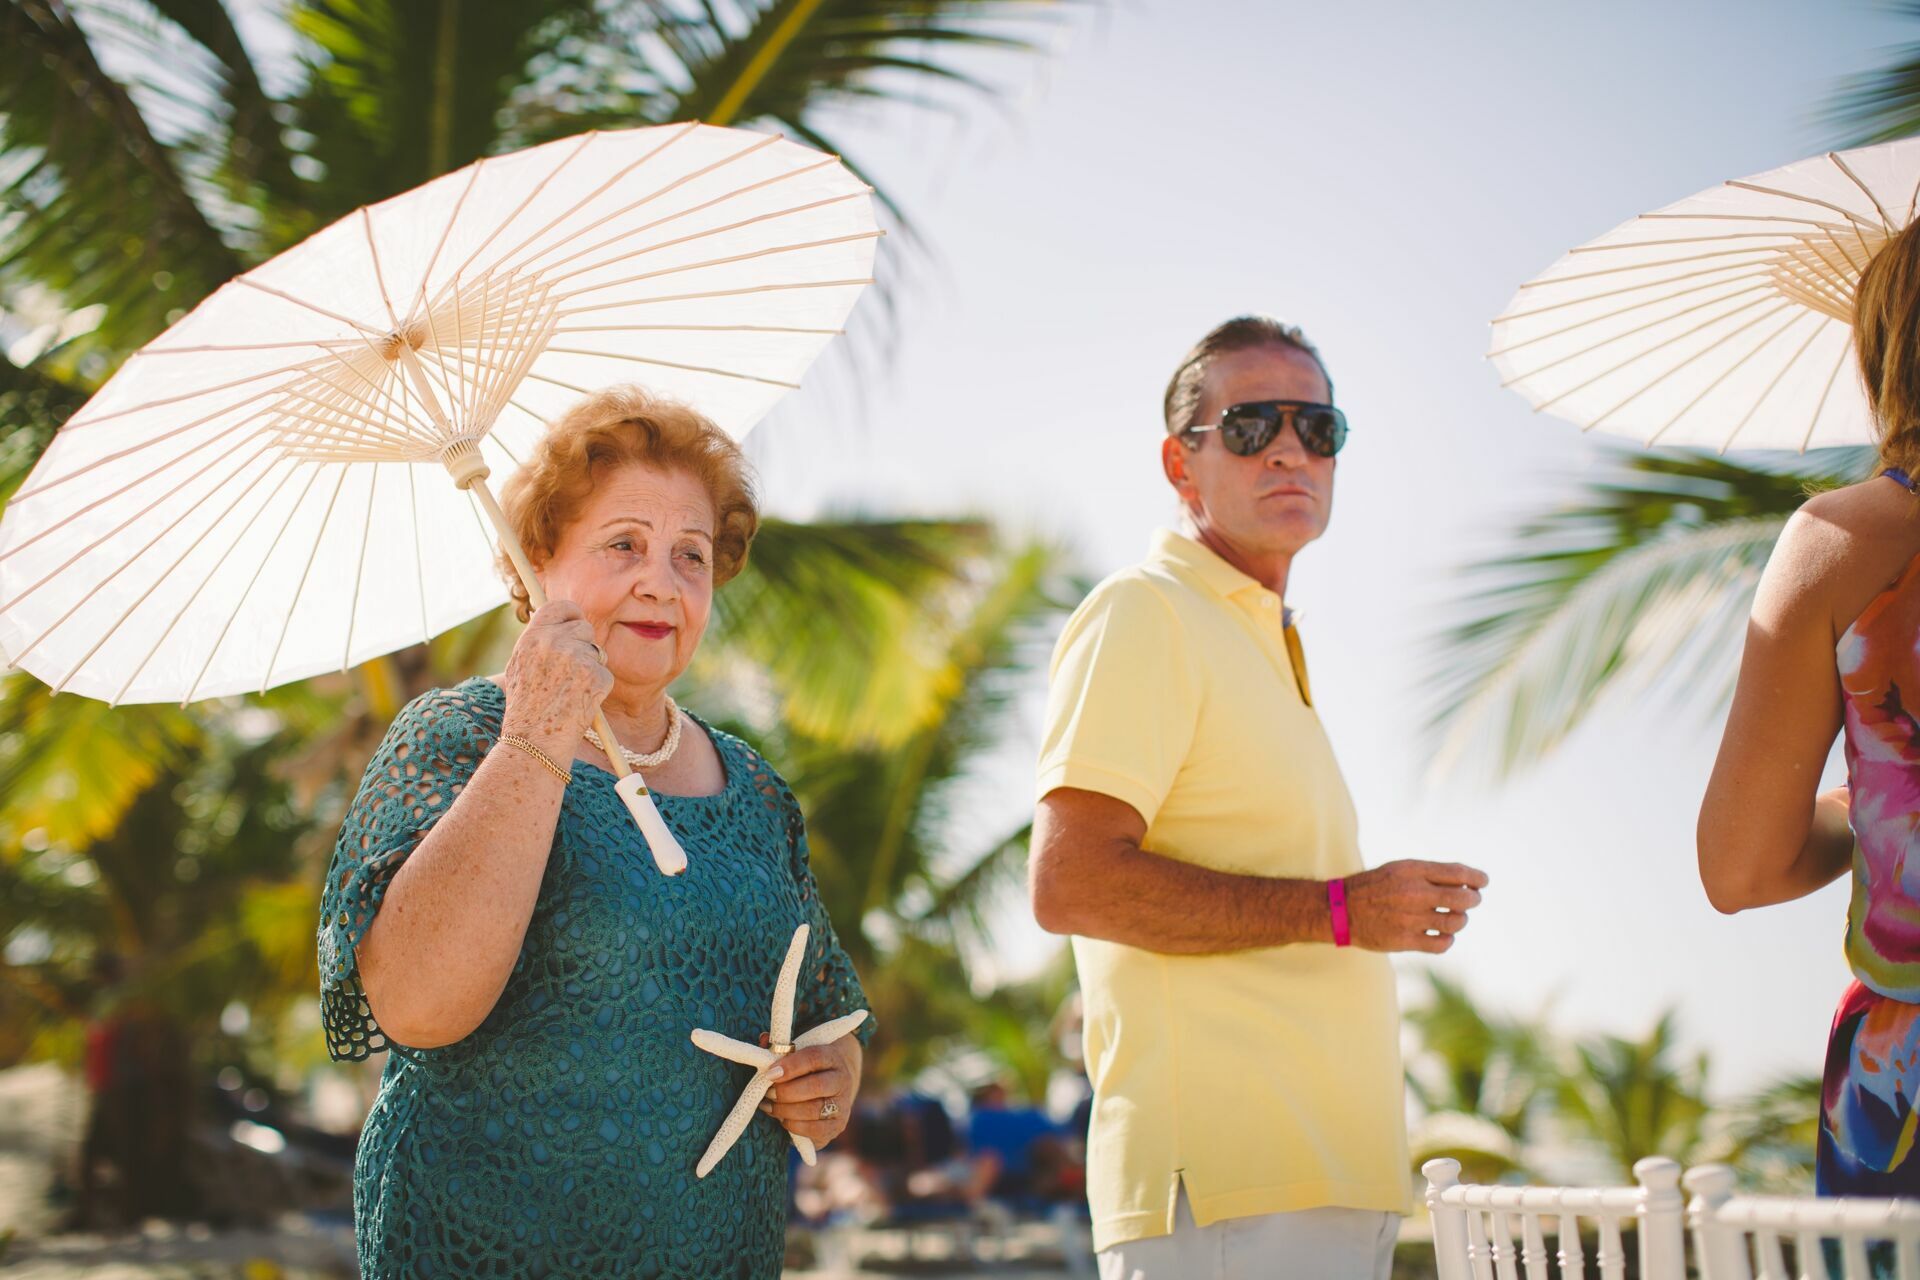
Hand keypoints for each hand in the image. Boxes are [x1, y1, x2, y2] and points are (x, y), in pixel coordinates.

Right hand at [500, 600, 610, 747]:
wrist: (534, 741)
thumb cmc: (526, 709)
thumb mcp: (520, 667)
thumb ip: (538, 642)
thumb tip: (556, 622)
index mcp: (533, 637)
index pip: (560, 606)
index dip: (571, 614)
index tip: (575, 623)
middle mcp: (554, 642)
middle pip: (585, 628)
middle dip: (584, 645)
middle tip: (573, 671)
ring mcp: (577, 658)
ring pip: (597, 651)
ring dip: (591, 667)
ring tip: (570, 691)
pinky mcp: (596, 675)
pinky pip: (605, 673)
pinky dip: (598, 687)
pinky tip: (580, 702)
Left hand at [758, 1034, 860, 1148]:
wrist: (832, 1089)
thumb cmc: (807, 1069)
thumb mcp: (798, 1053)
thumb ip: (780, 1047)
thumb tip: (764, 1039)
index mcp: (833, 1057)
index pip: (814, 1058)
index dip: (791, 1066)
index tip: (770, 1073)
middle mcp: (842, 1080)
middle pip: (815, 1086)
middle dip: (786, 1092)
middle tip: (768, 1092)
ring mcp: (842, 1105)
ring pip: (813, 1110)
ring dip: (785, 1109)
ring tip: (769, 1105)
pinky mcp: (837, 1126)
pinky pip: (813, 1130)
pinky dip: (793, 1125)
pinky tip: (781, 1118)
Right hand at [1343, 860, 1487, 953]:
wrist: (1340, 909)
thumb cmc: (1375, 887)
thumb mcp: (1399, 869)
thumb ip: (1430, 873)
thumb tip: (1467, 881)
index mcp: (1412, 871)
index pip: (1457, 873)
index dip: (1476, 878)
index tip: (1483, 882)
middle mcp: (1414, 893)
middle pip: (1463, 899)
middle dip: (1473, 899)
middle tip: (1471, 900)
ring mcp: (1410, 918)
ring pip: (1456, 922)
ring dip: (1460, 920)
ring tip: (1454, 918)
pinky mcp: (1405, 941)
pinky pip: (1442, 943)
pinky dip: (1448, 939)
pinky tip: (1442, 934)